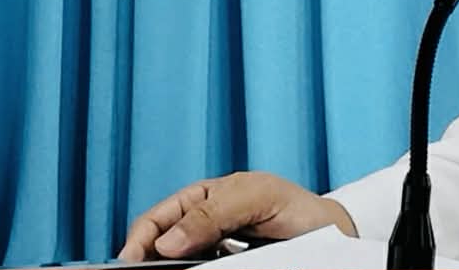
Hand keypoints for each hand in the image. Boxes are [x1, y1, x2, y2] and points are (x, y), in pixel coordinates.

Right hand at [117, 170, 356, 260]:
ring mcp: (212, 253)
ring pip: (178, 265)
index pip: (157, 219)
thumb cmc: (293, 206)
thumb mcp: (254, 195)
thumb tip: (168, 241)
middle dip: (145, 260)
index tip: (129, 261)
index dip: (139, 239)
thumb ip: (212, 211)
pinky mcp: (226, 269)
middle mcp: (201, 226)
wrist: (329, 233)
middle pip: (160, 246)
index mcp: (200, 198)